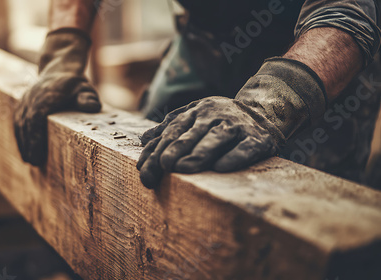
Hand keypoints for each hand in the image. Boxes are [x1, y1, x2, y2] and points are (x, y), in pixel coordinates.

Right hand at [14, 28, 100, 165]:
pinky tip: (24, 148)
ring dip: (22, 141)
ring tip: (29, 160)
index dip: (35, 137)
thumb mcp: (85, 88)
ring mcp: (25, 99)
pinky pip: (17, 119)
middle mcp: (32, 97)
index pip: (36, 118)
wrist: (59, 67)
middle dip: (28, 144)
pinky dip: (19, 134)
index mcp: (46, 96)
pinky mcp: (22, 102)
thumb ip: (88, 98)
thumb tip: (92, 106)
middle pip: (26, 124)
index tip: (37, 154)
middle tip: (34, 163)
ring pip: (20, 122)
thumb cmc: (75, 83)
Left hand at [137, 97, 279, 187]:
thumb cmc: (220, 121)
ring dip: (199, 153)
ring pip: (216, 138)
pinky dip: (234, 157)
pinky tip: (220, 168)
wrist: (263, 111)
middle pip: (191, 134)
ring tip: (183, 168)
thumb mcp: (195, 117)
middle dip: (175, 151)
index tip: (144, 169)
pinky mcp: (257, 138)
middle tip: (163, 166)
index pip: (172, 131)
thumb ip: (170, 127)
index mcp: (196, 111)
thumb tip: (143, 139)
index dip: (157, 150)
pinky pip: (245, 148)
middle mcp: (215, 115)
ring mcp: (237, 125)